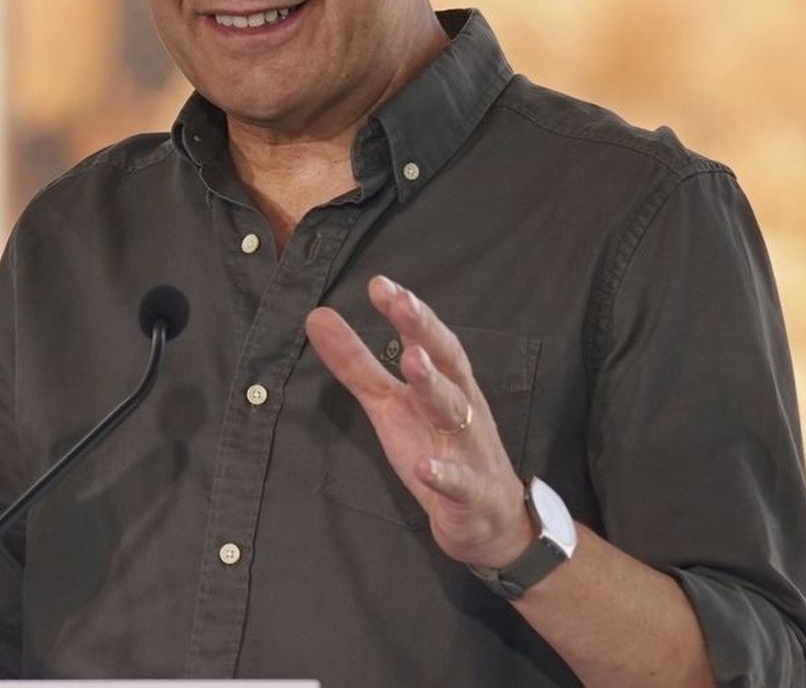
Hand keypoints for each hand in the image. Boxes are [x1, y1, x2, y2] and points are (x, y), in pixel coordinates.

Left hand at [304, 275, 532, 569]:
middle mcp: (462, 409)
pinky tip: (424, 468)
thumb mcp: (391, 405)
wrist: (488, 520)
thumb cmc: (439, 449)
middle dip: (426, 332)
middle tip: (402, 303)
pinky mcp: (469, 494)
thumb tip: (317, 317)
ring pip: (457, 412)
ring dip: (434, 386)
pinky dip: (443, 475)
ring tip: (411, 361)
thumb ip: (357, 364)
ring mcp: (469, 450)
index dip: (408, 313)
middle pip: (448, 364)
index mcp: (446, 384)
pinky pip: (458, 483)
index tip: (380, 285)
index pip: (430, 340)